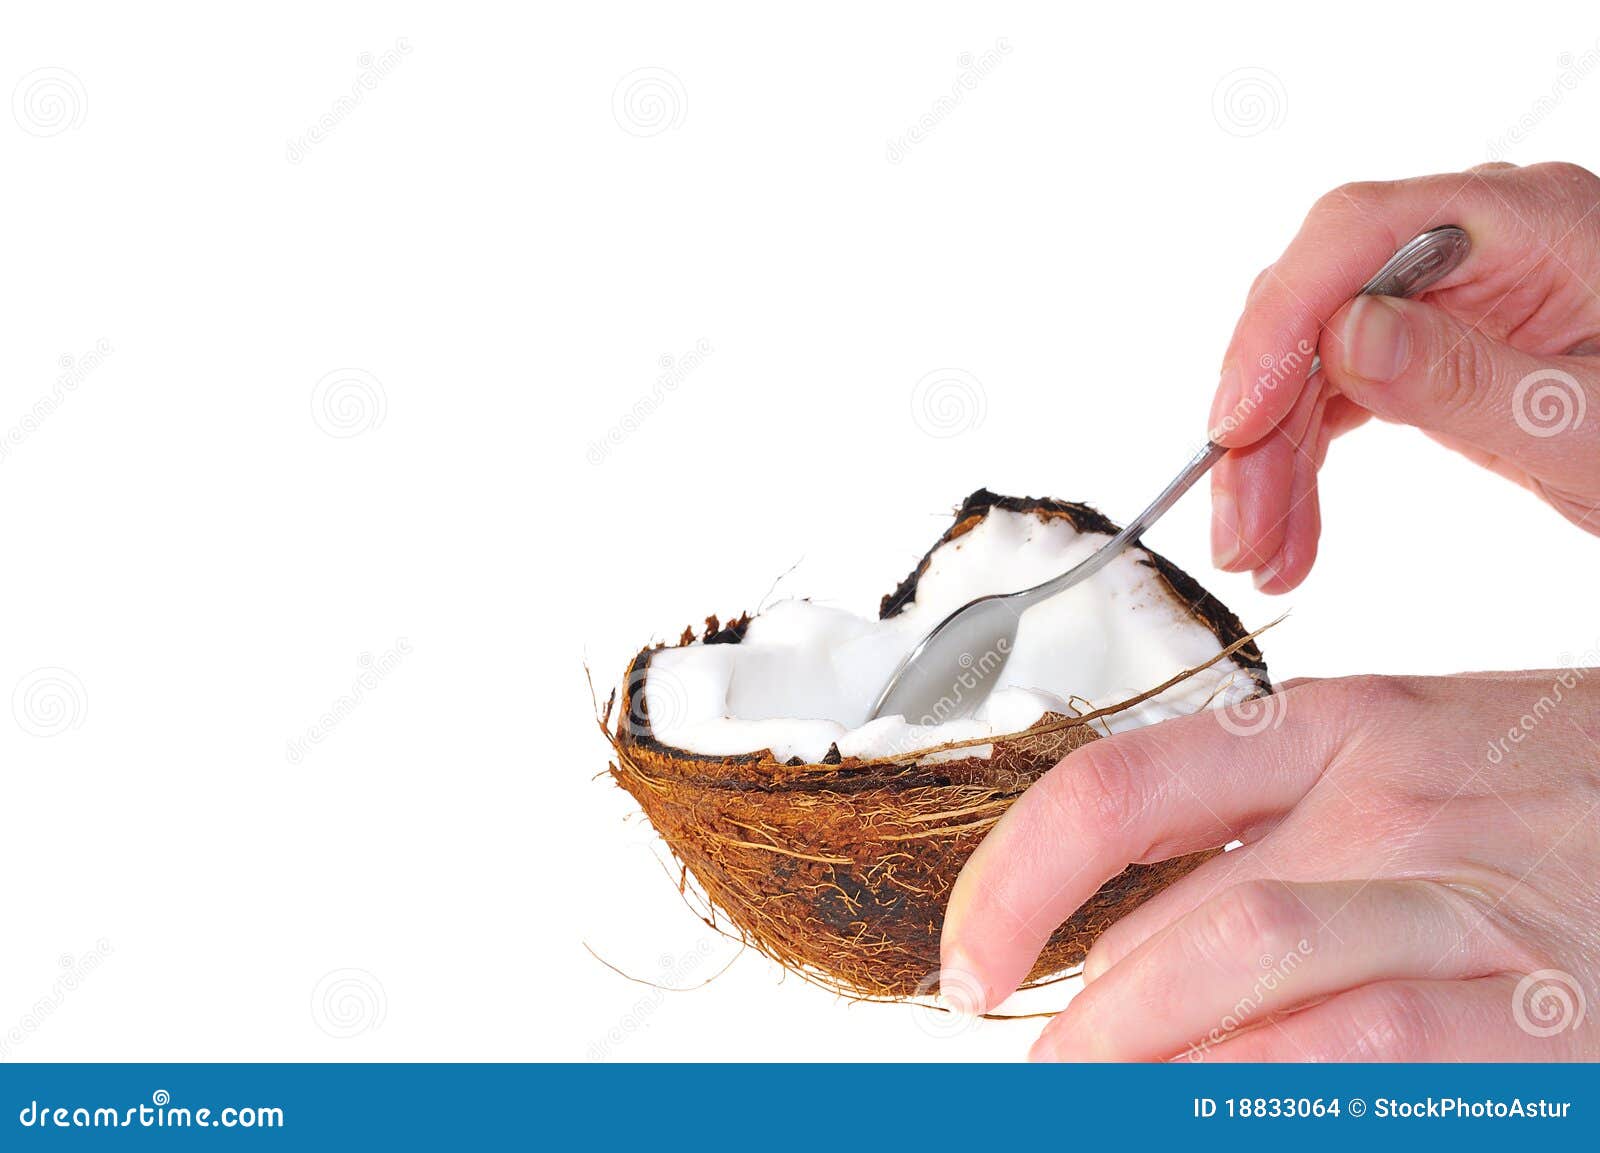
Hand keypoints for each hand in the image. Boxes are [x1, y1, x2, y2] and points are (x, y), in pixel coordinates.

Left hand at [940, 673, 1599, 1059]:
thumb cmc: (1568, 791)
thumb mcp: (1417, 760)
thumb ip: (1274, 826)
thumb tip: (1116, 933)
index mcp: (1344, 728)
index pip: (1116, 794)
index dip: (1011, 886)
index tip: (968, 964)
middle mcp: (1401, 805)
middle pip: (1178, 926)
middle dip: (1085, 1030)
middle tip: (1048, 1076)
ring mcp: (1479, 910)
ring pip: (1252, 983)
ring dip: (1148, 1067)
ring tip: (1098, 1099)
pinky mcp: (1547, 1013)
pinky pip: (1367, 1062)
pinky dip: (1271, 1096)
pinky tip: (1231, 1105)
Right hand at [1208, 162, 1599, 592]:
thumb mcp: (1592, 427)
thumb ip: (1469, 379)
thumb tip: (1343, 334)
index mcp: (1533, 223)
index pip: (1361, 233)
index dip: (1281, 323)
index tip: (1236, 423)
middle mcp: (1475, 244)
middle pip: (1318, 306)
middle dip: (1262, 424)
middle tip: (1238, 528)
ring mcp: (1450, 296)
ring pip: (1313, 362)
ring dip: (1271, 462)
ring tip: (1261, 552)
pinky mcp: (1435, 348)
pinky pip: (1340, 395)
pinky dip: (1304, 466)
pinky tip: (1292, 531)